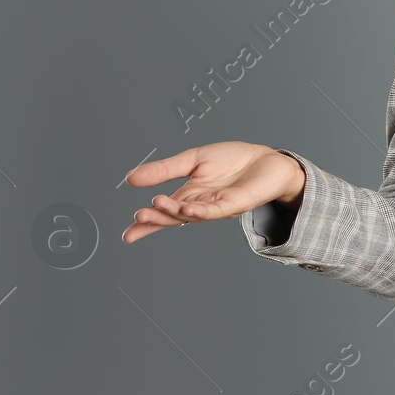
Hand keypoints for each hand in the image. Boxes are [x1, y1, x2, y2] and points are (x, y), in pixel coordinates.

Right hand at [121, 142, 304, 243]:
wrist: (267, 159)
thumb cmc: (233, 160)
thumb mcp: (193, 159)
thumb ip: (164, 170)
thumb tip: (131, 178)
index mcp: (189, 196)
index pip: (164, 213)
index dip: (146, 225)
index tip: (127, 236)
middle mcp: (200, 205)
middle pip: (174, 217)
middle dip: (156, 219)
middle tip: (138, 217)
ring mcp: (217, 207)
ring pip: (191, 215)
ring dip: (173, 212)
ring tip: (154, 206)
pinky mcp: (235, 203)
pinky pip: (214, 211)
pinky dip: (200, 211)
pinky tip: (187, 209)